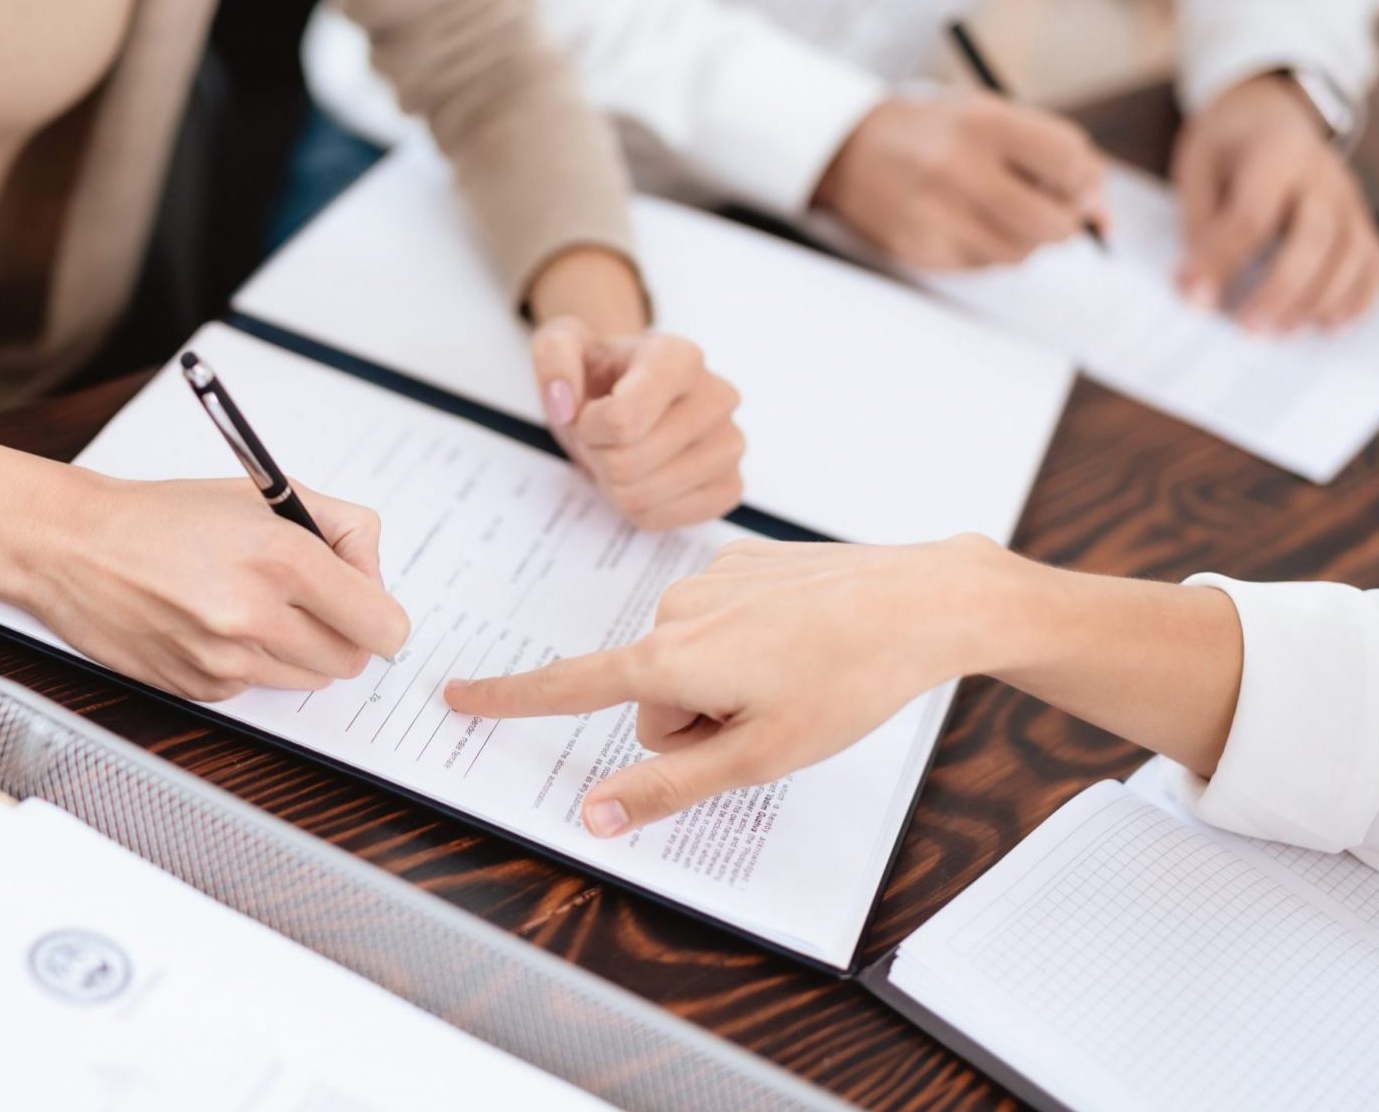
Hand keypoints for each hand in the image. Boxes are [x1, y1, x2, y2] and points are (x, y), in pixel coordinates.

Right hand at [0, 424, 410, 701]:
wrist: (75, 546)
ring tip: (259, 607)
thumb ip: (343, 528)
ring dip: (300, 651)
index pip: (381, 623)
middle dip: (343, 633)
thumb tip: (375, 579)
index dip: (382, 615)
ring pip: (309, 680)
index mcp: (282, 557)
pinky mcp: (200, 688)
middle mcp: (255, 614)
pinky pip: (259, 688)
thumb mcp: (267, 494)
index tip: (368, 604)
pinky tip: (217, 625)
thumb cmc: (168, 515)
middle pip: (352, 660)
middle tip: (311, 600)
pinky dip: (254, 663)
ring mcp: (226, 659)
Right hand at [446, 536, 1008, 835]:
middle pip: (651, 699)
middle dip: (695, 723)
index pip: (568, 686)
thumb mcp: (760, 756)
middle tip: (769, 721)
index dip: (507, 698)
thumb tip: (594, 816)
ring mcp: (710, 580)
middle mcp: (675, 610)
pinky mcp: (743, 562)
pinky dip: (753, 645)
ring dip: (727, 685)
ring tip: (797, 677)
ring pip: (688, 662)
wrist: (924, 600)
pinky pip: (721, 623)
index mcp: (671, 660)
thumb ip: (668, 787)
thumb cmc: (849, 682)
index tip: (454, 696)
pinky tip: (806, 640)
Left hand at [531, 316, 744, 529]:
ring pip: (641, 496)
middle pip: (627, 463)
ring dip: (614, 483)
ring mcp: (731, 445)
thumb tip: (564, 402)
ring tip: (622, 453)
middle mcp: (718, 398)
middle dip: (597, 456)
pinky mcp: (729, 486)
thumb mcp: (561, 344)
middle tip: (603, 437)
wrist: (627, 402)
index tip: (588, 413)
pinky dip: (637, 507)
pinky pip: (662, 519)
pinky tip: (644, 476)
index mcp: (680, 357)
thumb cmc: (599, 376)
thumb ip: (553, 355)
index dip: (589, 427)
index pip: (623, 420)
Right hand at [813, 92, 1107, 268]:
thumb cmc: (941, 134)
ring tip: (999, 214)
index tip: (1080, 190)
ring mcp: (936, 214)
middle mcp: (959, 168)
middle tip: (1053, 214)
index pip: (1068, 162)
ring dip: (1024, 240)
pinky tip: (964, 225)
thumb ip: (1054, 154)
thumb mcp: (994, 118)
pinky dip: (987, 250)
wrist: (850, 152)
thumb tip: (1103, 219)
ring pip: (1019, 253)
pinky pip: (982, 266)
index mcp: (984, 122)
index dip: (1086, 183)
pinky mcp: (921, 250)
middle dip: (1064, 225)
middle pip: (1051, 223)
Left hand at [1173, 73, 1378, 332]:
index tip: (1195, 298)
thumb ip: (1198, 226)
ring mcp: (1348, 197)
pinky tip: (1331, 325)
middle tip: (1247, 328)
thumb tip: (1194, 288)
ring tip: (1282, 332)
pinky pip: (1376, 260)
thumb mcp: (1197, 170)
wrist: (1267, 116)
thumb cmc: (1225, 148)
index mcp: (1273, 152)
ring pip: (1352, 253)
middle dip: (1281, 289)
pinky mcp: (1359, 219)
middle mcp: (1321, 174)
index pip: (1253, 215)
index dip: (1222, 261)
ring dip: (1320, 300)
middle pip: (1315, 237)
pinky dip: (1360, 297)